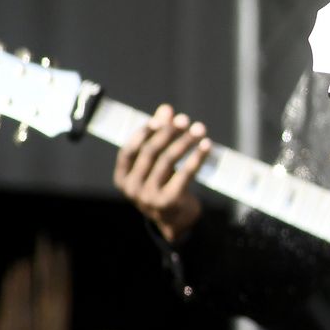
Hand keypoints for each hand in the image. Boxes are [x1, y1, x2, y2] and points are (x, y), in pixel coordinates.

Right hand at [113, 103, 210, 243]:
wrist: (176, 220)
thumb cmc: (164, 184)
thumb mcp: (157, 163)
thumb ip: (158, 135)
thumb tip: (166, 108)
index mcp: (123, 178)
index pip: (129, 151)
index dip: (144, 133)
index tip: (161, 119)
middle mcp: (132, 188)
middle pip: (150, 153)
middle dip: (168, 133)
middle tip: (185, 119)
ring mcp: (148, 197)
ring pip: (168, 161)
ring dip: (185, 142)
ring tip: (200, 129)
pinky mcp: (169, 201)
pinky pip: (184, 174)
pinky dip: (197, 157)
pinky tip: (207, 146)